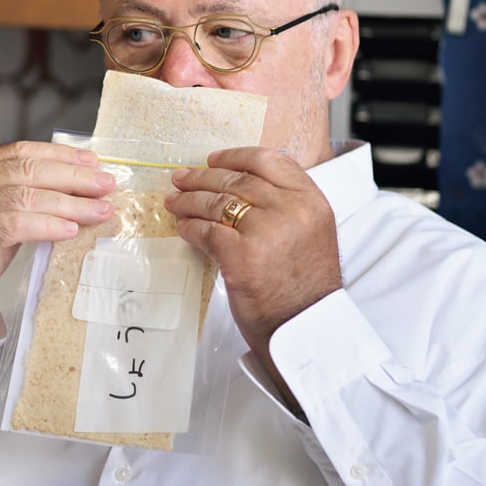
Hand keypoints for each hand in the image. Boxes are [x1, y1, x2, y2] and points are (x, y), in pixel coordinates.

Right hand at [0, 141, 115, 375]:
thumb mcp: (3, 217)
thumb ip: (29, 198)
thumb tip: (81, 188)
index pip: (20, 152)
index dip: (59, 155)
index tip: (93, 163)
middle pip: (26, 171)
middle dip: (72, 178)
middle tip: (105, 185)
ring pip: (24, 196)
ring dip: (68, 203)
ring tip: (98, 210)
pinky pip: (14, 225)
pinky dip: (47, 225)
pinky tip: (70, 230)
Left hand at [164, 147, 340, 380]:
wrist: (305, 328)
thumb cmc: (304, 285)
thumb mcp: (311, 232)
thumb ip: (285, 204)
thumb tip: (240, 183)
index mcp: (311, 200)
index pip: (269, 160)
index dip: (235, 157)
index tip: (212, 159)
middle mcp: (291, 210)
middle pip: (236, 180)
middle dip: (202, 178)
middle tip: (181, 179)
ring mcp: (266, 231)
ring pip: (216, 203)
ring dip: (189, 201)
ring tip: (174, 202)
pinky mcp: (241, 255)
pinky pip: (205, 231)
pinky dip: (189, 227)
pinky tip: (183, 228)